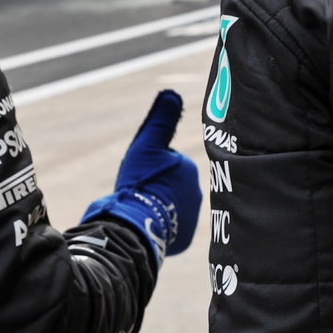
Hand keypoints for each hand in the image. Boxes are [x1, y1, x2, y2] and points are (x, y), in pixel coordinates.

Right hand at [82, 90, 201, 266]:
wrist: (136, 224)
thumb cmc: (141, 180)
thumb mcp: (147, 144)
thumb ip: (161, 119)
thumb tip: (172, 94)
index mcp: (189, 170)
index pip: (168, 163)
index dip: (151, 167)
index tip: (141, 174)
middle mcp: (196, 194)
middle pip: (171, 185)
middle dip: (158, 186)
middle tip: (140, 191)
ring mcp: (190, 218)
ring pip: (172, 207)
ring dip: (160, 206)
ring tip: (143, 209)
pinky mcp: (183, 238)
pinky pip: (171, 228)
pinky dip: (162, 225)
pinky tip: (149, 224)